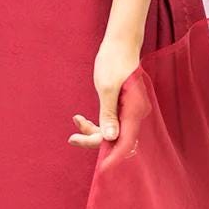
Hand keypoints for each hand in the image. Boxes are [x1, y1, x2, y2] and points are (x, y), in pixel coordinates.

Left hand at [68, 32, 141, 147]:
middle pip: (116, 138)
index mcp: (134, 111)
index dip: (112, 155)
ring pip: (113, 131)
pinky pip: (112, 121)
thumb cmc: (114, 61)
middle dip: (94, 140)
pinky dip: (98, 123)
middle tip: (72, 138)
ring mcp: (130, 110)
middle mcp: (135, 114)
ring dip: (94, 131)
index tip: (100, 165)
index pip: (123, 142)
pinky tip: (82, 118)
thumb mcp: (107, 88)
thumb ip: (109, 114)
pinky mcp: (124, 106)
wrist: (121, 43)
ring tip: (77, 121)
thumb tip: (111, 137)